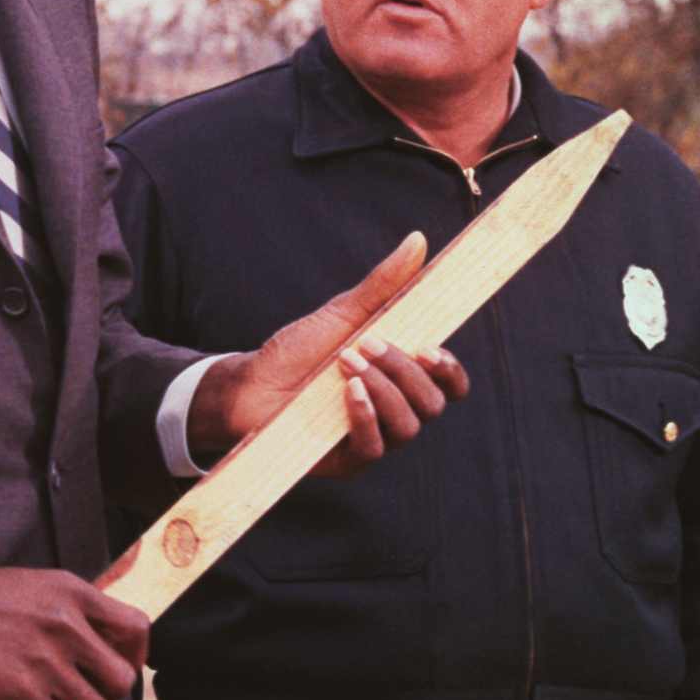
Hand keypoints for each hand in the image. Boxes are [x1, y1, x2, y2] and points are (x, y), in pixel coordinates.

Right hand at [0, 564, 149, 699]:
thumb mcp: (32, 583)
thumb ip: (70, 605)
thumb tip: (101, 637)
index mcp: (72, 592)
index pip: (136, 627)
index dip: (136, 655)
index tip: (121, 667)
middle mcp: (65, 624)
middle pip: (121, 679)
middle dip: (106, 695)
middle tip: (82, 697)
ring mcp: (45, 660)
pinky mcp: (21, 694)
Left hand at [187, 232, 468, 469]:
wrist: (249, 383)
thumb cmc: (298, 351)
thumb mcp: (342, 313)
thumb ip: (383, 284)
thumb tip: (417, 240)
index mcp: (401, 377)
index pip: (449, 383)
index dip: (450, 370)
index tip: (429, 348)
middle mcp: (395, 408)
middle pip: (434, 403)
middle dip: (405, 370)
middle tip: (368, 343)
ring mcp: (374, 435)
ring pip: (409, 426)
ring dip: (383, 389)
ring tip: (346, 363)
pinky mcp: (348, 459)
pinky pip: (375, 447)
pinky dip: (366, 417)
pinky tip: (348, 393)